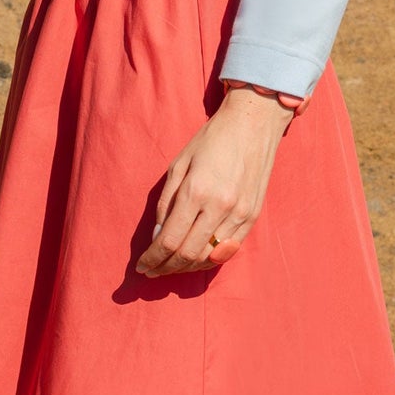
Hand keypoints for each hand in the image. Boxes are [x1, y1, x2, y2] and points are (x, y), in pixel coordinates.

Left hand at [135, 87, 293, 276]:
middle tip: (152, 271)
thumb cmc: (211, 140)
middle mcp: (219, 207)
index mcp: (196, 191)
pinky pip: (229, 249)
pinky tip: (195, 258)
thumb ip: (167, 203)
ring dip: (186, 268)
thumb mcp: (179, 165)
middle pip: (187, 254)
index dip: (152, 258)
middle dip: (166, 268)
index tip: (141, 266)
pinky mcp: (253, 216)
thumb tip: (159, 236)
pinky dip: (209, 259)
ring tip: (171, 267)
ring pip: (209, 257)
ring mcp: (240, 214)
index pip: (169, 240)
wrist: (253, 124)